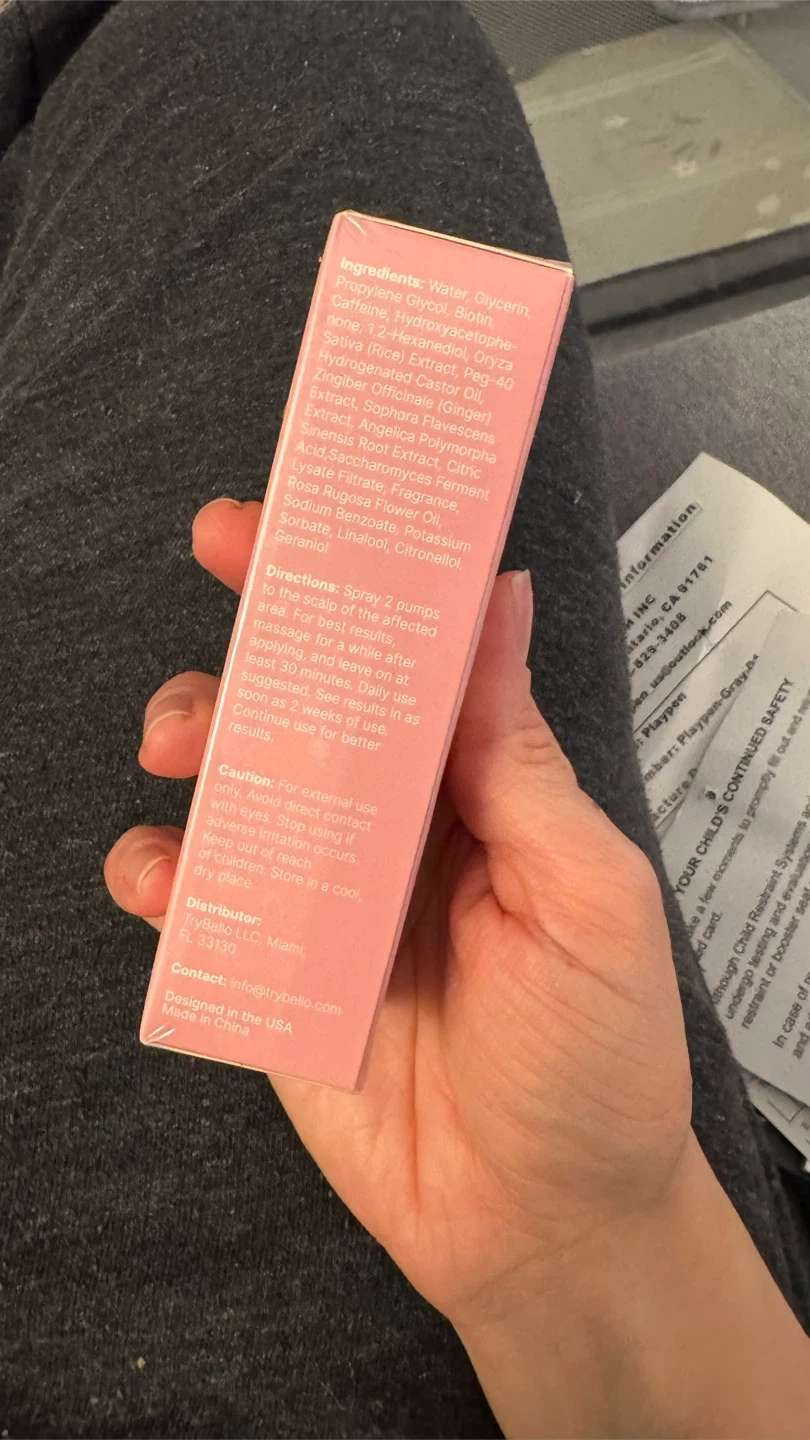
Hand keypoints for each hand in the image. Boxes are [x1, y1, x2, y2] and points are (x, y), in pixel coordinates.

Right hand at [106, 497, 690, 1316]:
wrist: (544, 1223)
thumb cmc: (598, 1059)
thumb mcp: (586, 893)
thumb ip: (520, 757)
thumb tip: (499, 605)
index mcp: (479, 791)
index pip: (415, 660)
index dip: (368, 580)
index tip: (319, 510)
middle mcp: (397, 829)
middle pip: (315, 702)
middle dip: (265, 623)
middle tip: (223, 559)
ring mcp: (328, 899)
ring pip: (243, 785)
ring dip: (203, 734)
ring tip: (184, 736)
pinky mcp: (273, 974)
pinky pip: (200, 907)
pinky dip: (163, 878)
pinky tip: (160, 871)